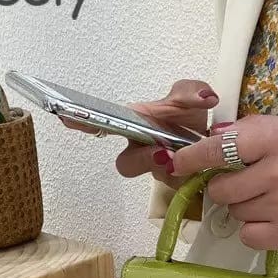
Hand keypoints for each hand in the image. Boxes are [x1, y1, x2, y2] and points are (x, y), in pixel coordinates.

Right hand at [59, 79, 218, 186]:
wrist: (210, 143)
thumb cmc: (187, 120)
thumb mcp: (189, 98)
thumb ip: (191, 91)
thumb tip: (205, 97)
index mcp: (134, 124)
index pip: (102, 124)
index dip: (84, 123)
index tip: (68, 118)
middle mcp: (139, 149)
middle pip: (127, 164)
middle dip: (143, 159)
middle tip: (163, 153)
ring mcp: (156, 170)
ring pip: (158, 177)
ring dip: (173, 170)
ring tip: (189, 159)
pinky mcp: (175, 184)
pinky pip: (180, 185)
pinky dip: (194, 176)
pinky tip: (201, 168)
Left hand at [166, 116, 277, 248]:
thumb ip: (259, 135)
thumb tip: (214, 141)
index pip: (218, 147)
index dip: (191, 158)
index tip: (175, 164)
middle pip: (220, 187)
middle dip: (229, 188)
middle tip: (254, 185)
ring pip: (235, 213)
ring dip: (247, 209)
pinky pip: (248, 235)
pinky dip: (257, 230)